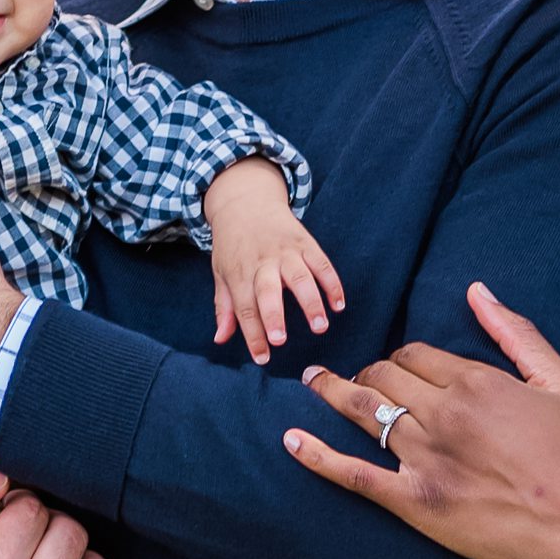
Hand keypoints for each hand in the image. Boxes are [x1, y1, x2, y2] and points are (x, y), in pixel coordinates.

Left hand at [205, 157, 343, 360]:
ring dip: (311, 302)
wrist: (245, 201)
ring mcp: (285, 251)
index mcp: (239, 273)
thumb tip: (220, 339)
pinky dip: (332, 283)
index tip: (262, 357)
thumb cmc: (232, 245)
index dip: (252, 334)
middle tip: (280, 340)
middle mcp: (262, 262)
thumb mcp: (221, 272)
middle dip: (274, 315)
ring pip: (300, 277)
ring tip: (320, 326)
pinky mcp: (304, 242)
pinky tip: (339, 304)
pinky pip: (321, 263)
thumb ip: (224, 307)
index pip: (244, 308)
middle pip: (267, 290)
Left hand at [286, 285, 559, 558]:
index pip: (417, 353)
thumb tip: (477, 291)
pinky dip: (317, 457)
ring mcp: (425, 458)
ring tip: (312, 382)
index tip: (402, 365)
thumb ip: (516, 334)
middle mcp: (444, 414)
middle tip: (356, 376)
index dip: (404, 356)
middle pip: (384, 375)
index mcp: (476, 381)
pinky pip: (353, 475)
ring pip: (364, 412)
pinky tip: (290, 442)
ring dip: (332, 393)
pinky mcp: (414, 502)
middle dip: (367, 371)